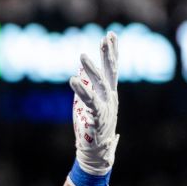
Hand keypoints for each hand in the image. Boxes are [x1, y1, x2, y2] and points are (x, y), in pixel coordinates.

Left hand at [69, 32, 119, 175]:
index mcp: (109, 93)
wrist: (96, 151)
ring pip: (99, 84)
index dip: (113, 51)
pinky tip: (73, 80)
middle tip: (104, 39)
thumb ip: (87, 84)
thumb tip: (79, 68)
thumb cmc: (92, 125)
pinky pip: (89, 102)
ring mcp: (105, 107)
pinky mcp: (97, 118)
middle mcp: (110, 97)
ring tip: (82, 56)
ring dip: (91, 69)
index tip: (111, 34)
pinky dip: (82, 91)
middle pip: (109, 72)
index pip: (113, 68)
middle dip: (107, 55)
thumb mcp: (89, 101)